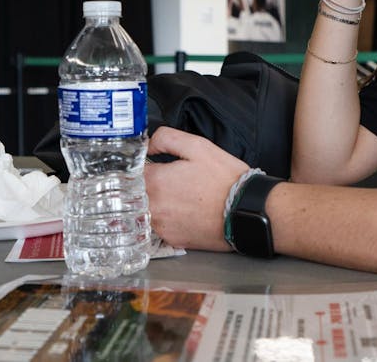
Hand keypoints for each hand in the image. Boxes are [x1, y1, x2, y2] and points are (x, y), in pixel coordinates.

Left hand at [143, 127, 249, 250]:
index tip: (153, 164)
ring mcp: (162, 226)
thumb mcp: (198, 146)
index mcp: (155, 181)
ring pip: (146, 210)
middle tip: (171, 179)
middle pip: (136, 193)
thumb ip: (166, 138)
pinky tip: (186, 210)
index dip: (142, 165)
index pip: (131, 171)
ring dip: (157, 202)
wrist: (246, 210)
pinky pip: (160, 225)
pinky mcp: (173, 239)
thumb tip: (149, 145)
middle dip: (149, 184)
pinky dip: (169, 217)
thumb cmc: (226, 180)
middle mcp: (153, 207)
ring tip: (181, 195)